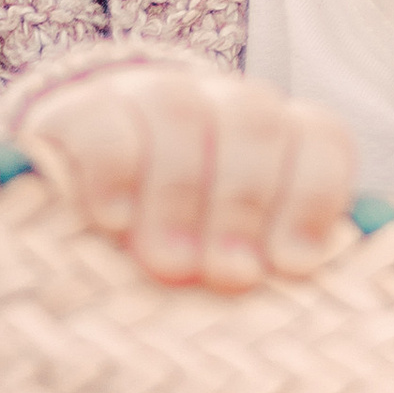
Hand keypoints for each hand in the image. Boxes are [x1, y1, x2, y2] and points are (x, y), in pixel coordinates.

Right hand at [20, 67, 356, 289]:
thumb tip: (298, 297)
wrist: (76, 189)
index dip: (313, 197)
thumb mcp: (226, 259)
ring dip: (179, 193)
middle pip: (253, 122)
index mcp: (274, 136)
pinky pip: (104, 118)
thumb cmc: (176, 246)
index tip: (292, 265)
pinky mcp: (80, 107)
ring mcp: (149, 95)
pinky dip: (113, 170)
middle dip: (243, 204)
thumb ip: (261, 266)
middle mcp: (219, 103)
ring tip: (170, 265)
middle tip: (228, 276)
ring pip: (179, 111)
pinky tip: (114, 221)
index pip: (318, 137)